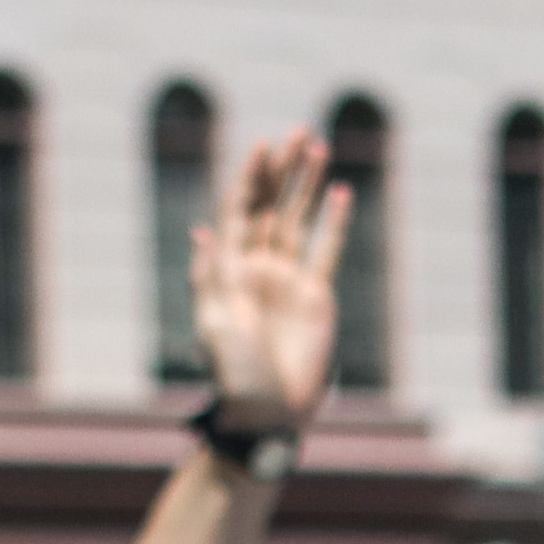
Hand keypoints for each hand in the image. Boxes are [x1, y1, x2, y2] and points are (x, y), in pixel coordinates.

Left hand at [191, 132, 349, 427]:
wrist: (269, 411)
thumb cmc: (233, 374)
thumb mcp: (212, 325)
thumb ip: (208, 277)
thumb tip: (202, 230)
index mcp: (227, 269)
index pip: (238, 210)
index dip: (249, 177)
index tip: (262, 146)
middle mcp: (257, 266)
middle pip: (269, 205)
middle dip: (280, 169)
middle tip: (296, 132)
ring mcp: (288, 279)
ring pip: (298, 219)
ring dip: (306, 184)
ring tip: (318, 147)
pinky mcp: (316, 296)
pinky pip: (326, 250)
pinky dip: (334, 223)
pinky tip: (341, 193)